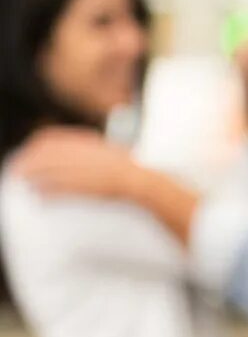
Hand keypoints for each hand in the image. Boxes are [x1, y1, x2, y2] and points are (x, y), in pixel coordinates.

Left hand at [13, 128, 142, 200]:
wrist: (141, 180)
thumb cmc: (129, 167)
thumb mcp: (107, 149)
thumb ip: (90, 147)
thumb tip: (80, 147)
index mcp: (83, 142)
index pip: (48, 139)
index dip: (35, 147)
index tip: (29, 154)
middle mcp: (78, 153)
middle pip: (42, 154)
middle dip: (27, 162)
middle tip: (18, 171)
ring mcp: (80, 169)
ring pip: (46, 171)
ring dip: (32, 177)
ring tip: (24, 184)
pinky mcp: (82, 186)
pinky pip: (57, 188)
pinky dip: (46, 192)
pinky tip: (39, 197)